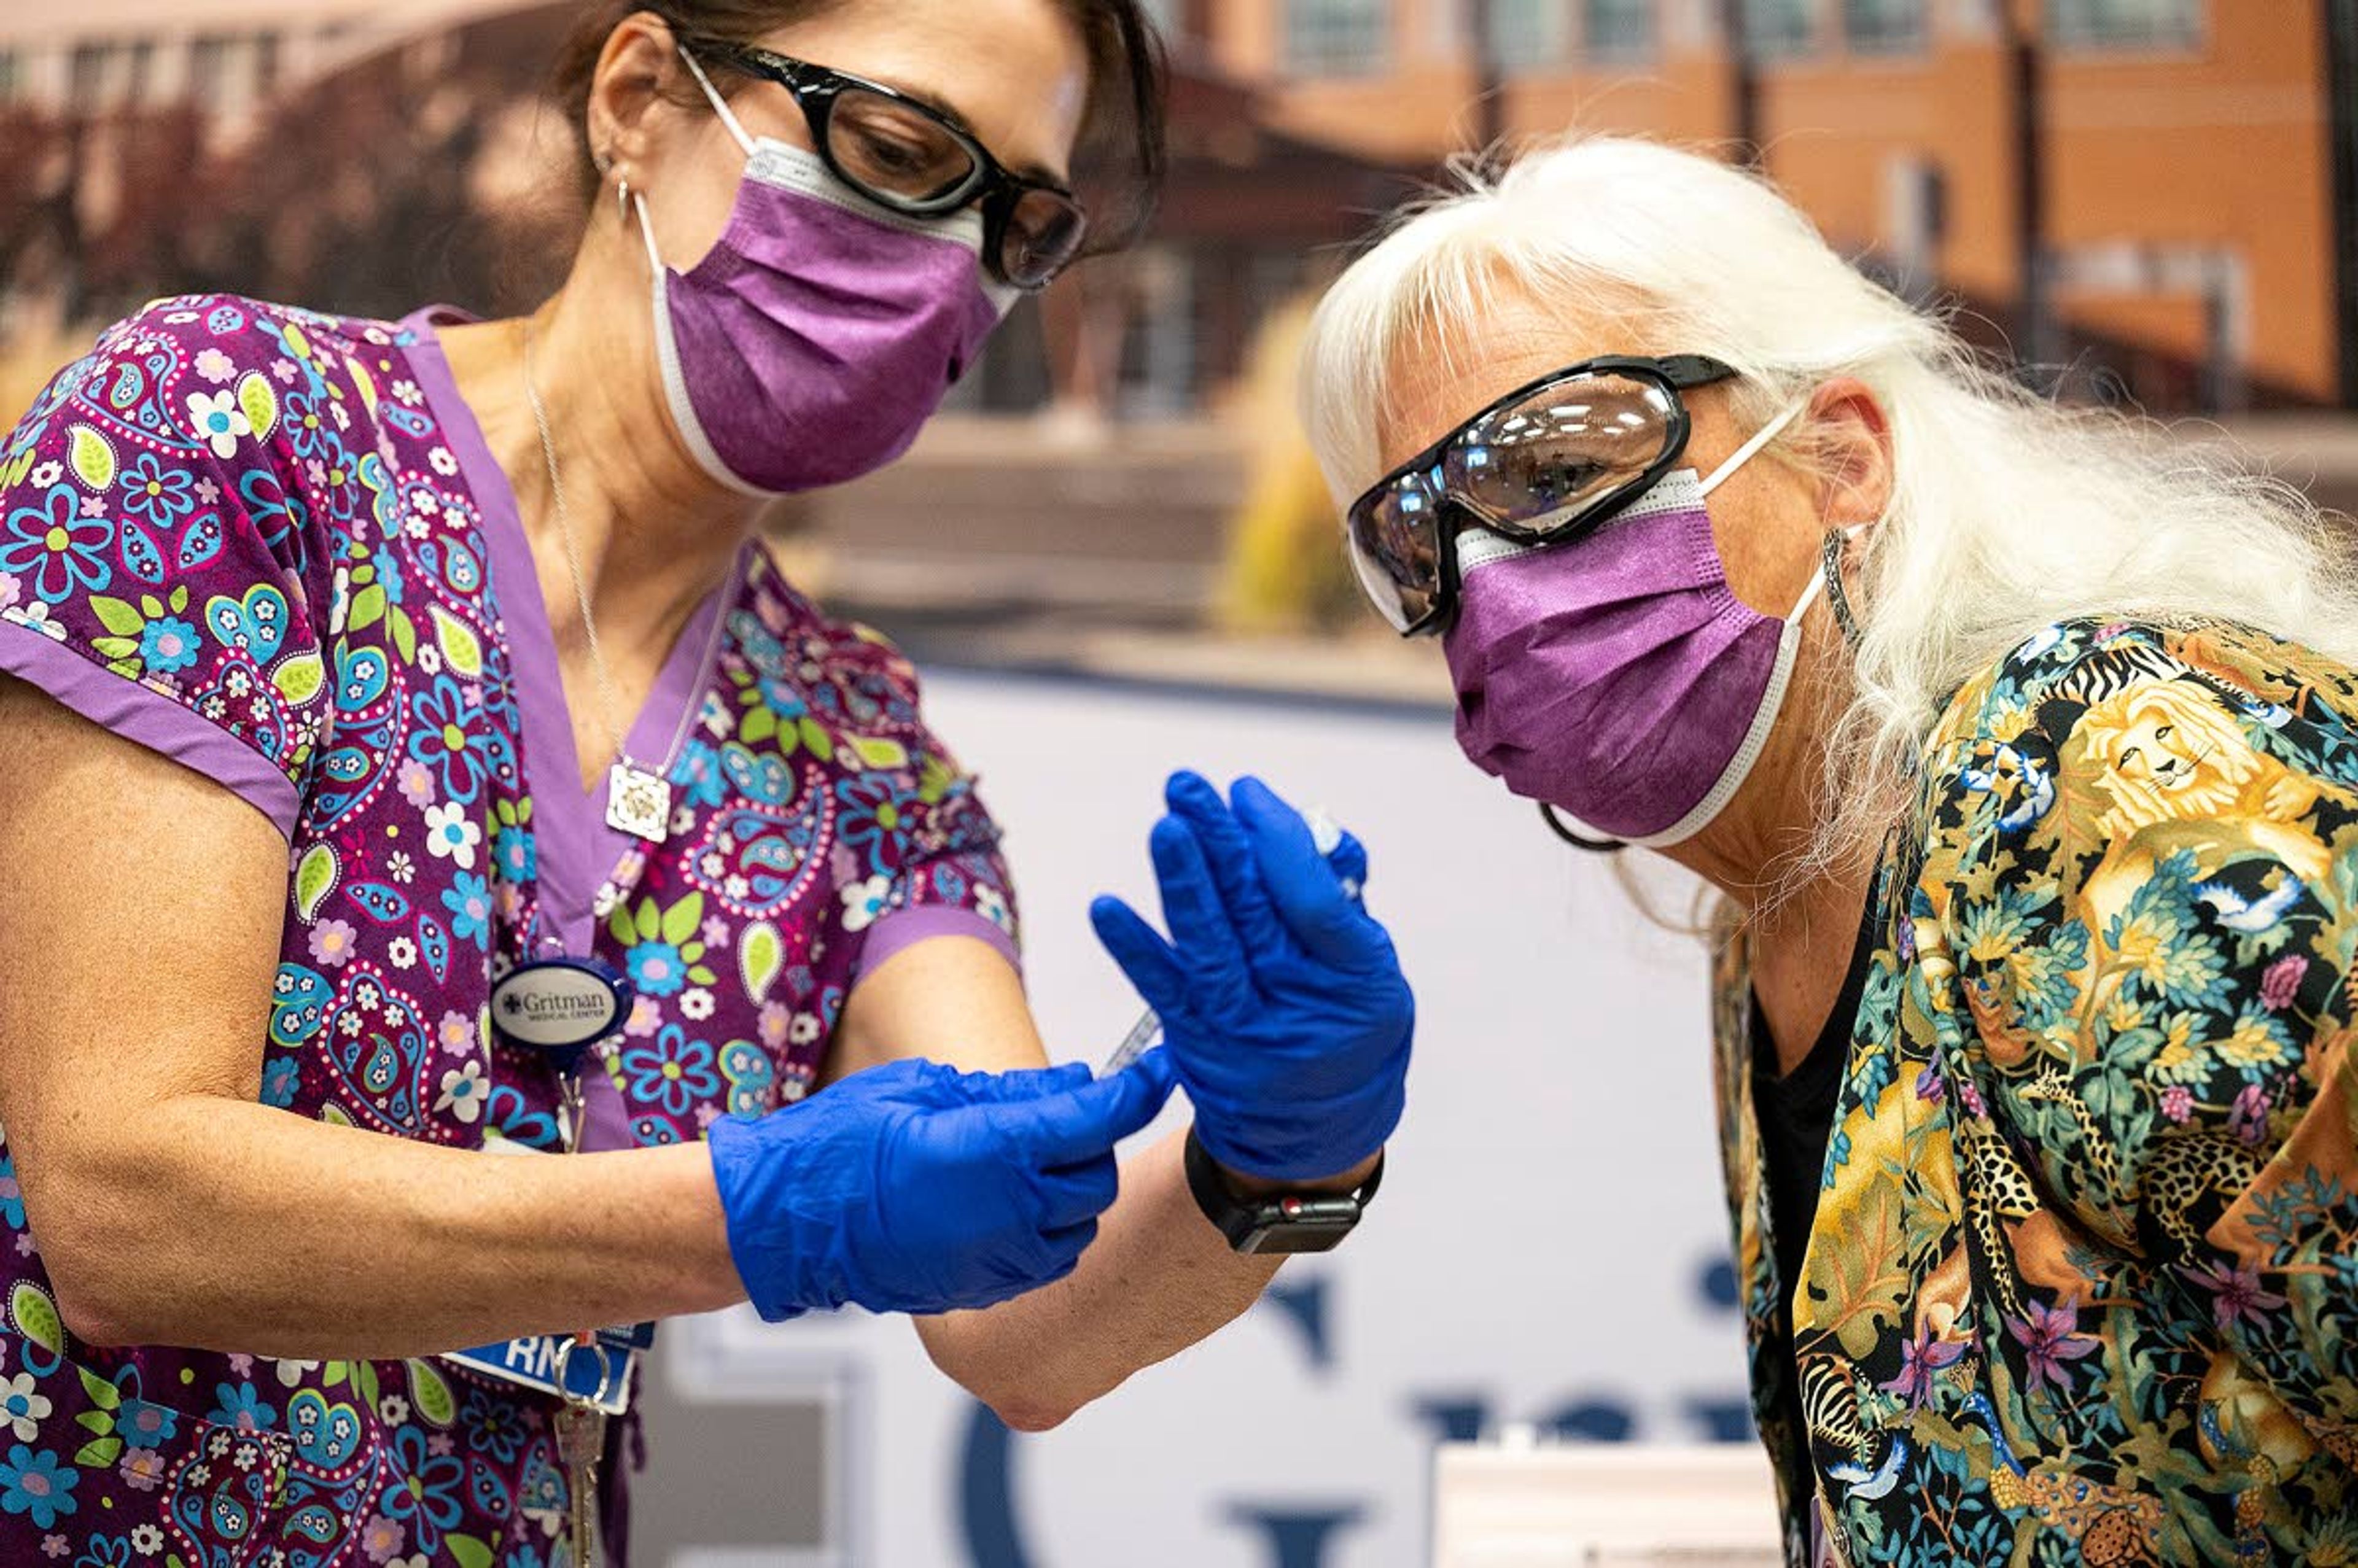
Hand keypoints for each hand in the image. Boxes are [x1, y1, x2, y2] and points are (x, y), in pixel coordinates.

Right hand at [707, 1052, 1174, 1320]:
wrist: (788, 1222)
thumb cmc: (844, 1142)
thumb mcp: (924, 1088)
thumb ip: (1008, 1091)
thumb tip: (1074, 1085)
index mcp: (996, 1147)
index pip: (1098, 1115)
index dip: (1139, 1087)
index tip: (1162, 1067)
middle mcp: (1011, 1208)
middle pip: (1097, 1172)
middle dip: (1092, 1140)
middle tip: (1060, 1115)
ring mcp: (1001, 1257)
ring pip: (1081, 1221)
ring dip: (1073, 1189)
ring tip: (1027, 1162)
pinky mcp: (985, 1287)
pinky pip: (1052, 1259)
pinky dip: (1053, 1230)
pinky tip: (1017, 1206)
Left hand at [1089, 772, 1412, 1182]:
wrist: (1315, 1131)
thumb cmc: (1347, 1022)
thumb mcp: (1372, 966)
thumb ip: (1340, 894)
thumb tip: (1300, 821)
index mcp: (1357, 981)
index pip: (1312, 902)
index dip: (1278, 842)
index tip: (1245, 791)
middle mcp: (1297, 1007)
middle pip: (1254, 913)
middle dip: (1219, 843)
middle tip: (1188, 787)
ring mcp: (1243, 1030)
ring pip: (1208, 946)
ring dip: (1181, 882)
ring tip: (1164, 826)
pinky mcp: (1196, 1043)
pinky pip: (1162, 989)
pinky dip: (1134, 948)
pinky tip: (1106, 909)